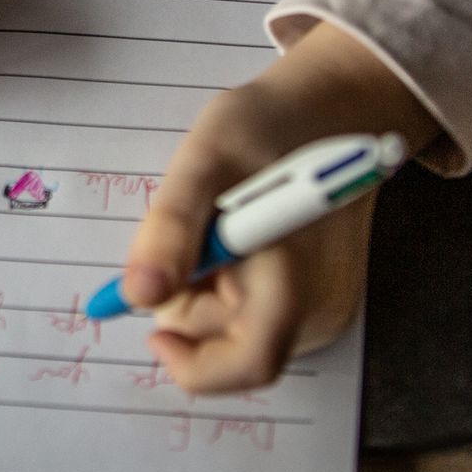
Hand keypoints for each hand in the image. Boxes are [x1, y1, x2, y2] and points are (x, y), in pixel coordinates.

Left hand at [118, 22, 439, 393]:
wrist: (331, 105)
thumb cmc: (269, 125)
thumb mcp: (204, 160)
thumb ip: (172, 230)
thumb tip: (140, 295)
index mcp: (297, 285)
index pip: (245, 366)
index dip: (189, 360)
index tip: (148, 315)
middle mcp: (319, 311)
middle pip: (225, 339)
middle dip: (190, 292)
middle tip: (193, 225)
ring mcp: (324, 305)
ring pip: (234, 322)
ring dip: (207, 282)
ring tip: (219, 220)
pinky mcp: (321, 295)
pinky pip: (254, 305)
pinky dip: (228, 277)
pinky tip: (234, 231)